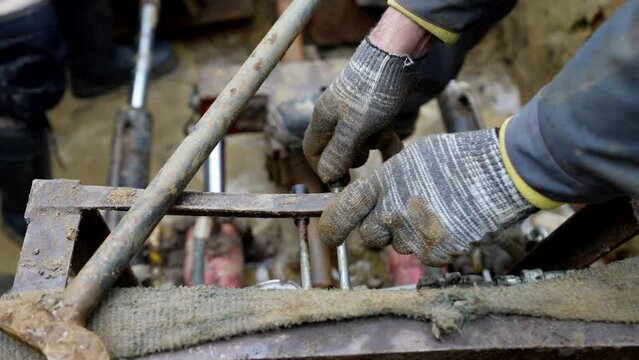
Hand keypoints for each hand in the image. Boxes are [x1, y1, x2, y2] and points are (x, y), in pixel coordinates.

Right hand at [303, 8, 431, 183]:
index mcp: (324, 119)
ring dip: (373, 146)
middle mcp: (337, 116)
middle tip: (367, 154)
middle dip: (353, 158)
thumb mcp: (355, 128)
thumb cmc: (373, 92)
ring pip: (360, 142)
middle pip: (338, 149)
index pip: (313, 151)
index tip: (342, 180)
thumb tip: (327, 178)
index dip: (324, 168)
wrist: (398, 56)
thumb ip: (340, 154)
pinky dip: (387, 141)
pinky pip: (377, 133)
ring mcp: (357, 113)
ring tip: (384, 137)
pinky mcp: (376, 110)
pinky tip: (397, 147)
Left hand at [318, 129, 536, 265]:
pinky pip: (426, 256)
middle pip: (369, 237)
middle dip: (380, 230)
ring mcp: (414, 237)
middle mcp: (391, 213)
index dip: (330, 229)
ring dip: (410, 237)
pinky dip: (435, 245)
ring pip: (399, 247)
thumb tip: (372, 196)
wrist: (501, 172)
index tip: (330, 235)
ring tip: (436, 213)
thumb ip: (386, 181)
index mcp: (381, 185)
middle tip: (402, 215)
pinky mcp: (437, 254)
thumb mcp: (412, 158)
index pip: (338, 216)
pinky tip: (451, 224)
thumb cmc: (458, 158)